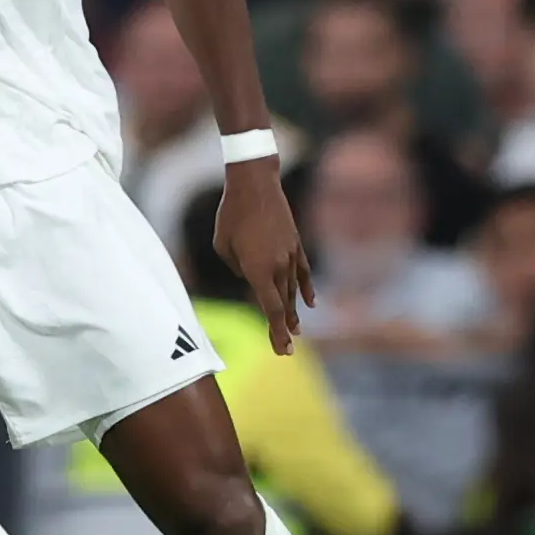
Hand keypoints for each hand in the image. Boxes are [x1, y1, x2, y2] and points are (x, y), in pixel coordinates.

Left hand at [216, 158, 315, 354]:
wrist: (255, 184)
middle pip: (284, 305)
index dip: (276, 332)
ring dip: (294, 311)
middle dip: (284, 329)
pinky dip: (306, 288)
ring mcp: (290, 255)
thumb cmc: (231, 215)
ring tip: (296, 330)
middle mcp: (278, 266)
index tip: (282, 350)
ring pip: (293, 290)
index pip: (271, 310)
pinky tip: (311, 303)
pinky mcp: (295, 244)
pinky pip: (303, 272)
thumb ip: (238, 268)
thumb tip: (251, 275)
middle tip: (287, 349)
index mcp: (258, 270)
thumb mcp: (223, 246)